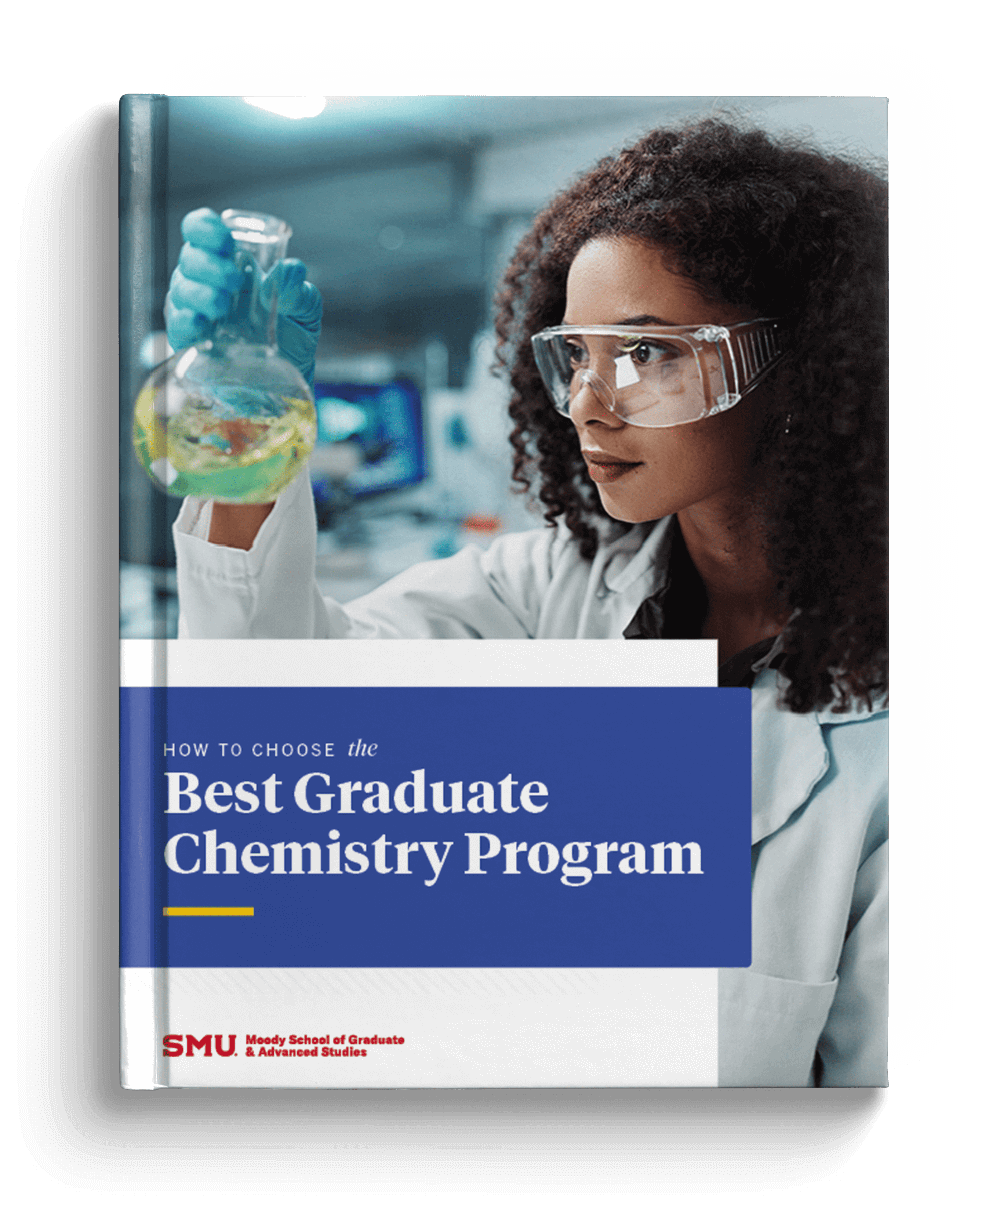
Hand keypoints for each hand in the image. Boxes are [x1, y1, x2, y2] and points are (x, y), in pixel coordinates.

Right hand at [165, 208, 321, 386]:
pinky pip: (177, 328)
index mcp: (229, 262)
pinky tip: (201, 323)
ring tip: (222, 305)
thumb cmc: (293, 333)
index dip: (204, 227)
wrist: (292, 376)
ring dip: (199, 293)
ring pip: (181, 290)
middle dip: (208, 264)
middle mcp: (205, 282)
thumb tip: (289, 272)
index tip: (224, 240)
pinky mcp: (192, 344)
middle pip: (189, 258)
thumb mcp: (305, 308)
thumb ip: (299, 288)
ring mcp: (195, 312)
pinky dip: (186, 322)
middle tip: (234, 280)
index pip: (201, 231)